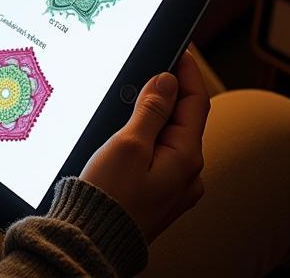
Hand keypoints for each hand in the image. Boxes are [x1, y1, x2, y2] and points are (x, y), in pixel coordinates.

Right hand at [79, 49, 209, 242]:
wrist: (94, 241)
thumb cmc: (110, 196)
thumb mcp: (129, 143)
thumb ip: (151, 109)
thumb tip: (167, 80)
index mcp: (186, 158)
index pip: (196, 102)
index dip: (187, 72)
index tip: (180, 48)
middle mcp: (188, 173)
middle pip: (185, 118)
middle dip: (170, 90)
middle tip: (151, 64)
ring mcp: (175, 185)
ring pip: (172, 136)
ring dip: (158, 112)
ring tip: (135, 92)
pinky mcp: (159, 192)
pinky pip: (161, 153)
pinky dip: (150, 133)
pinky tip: (130, 127)